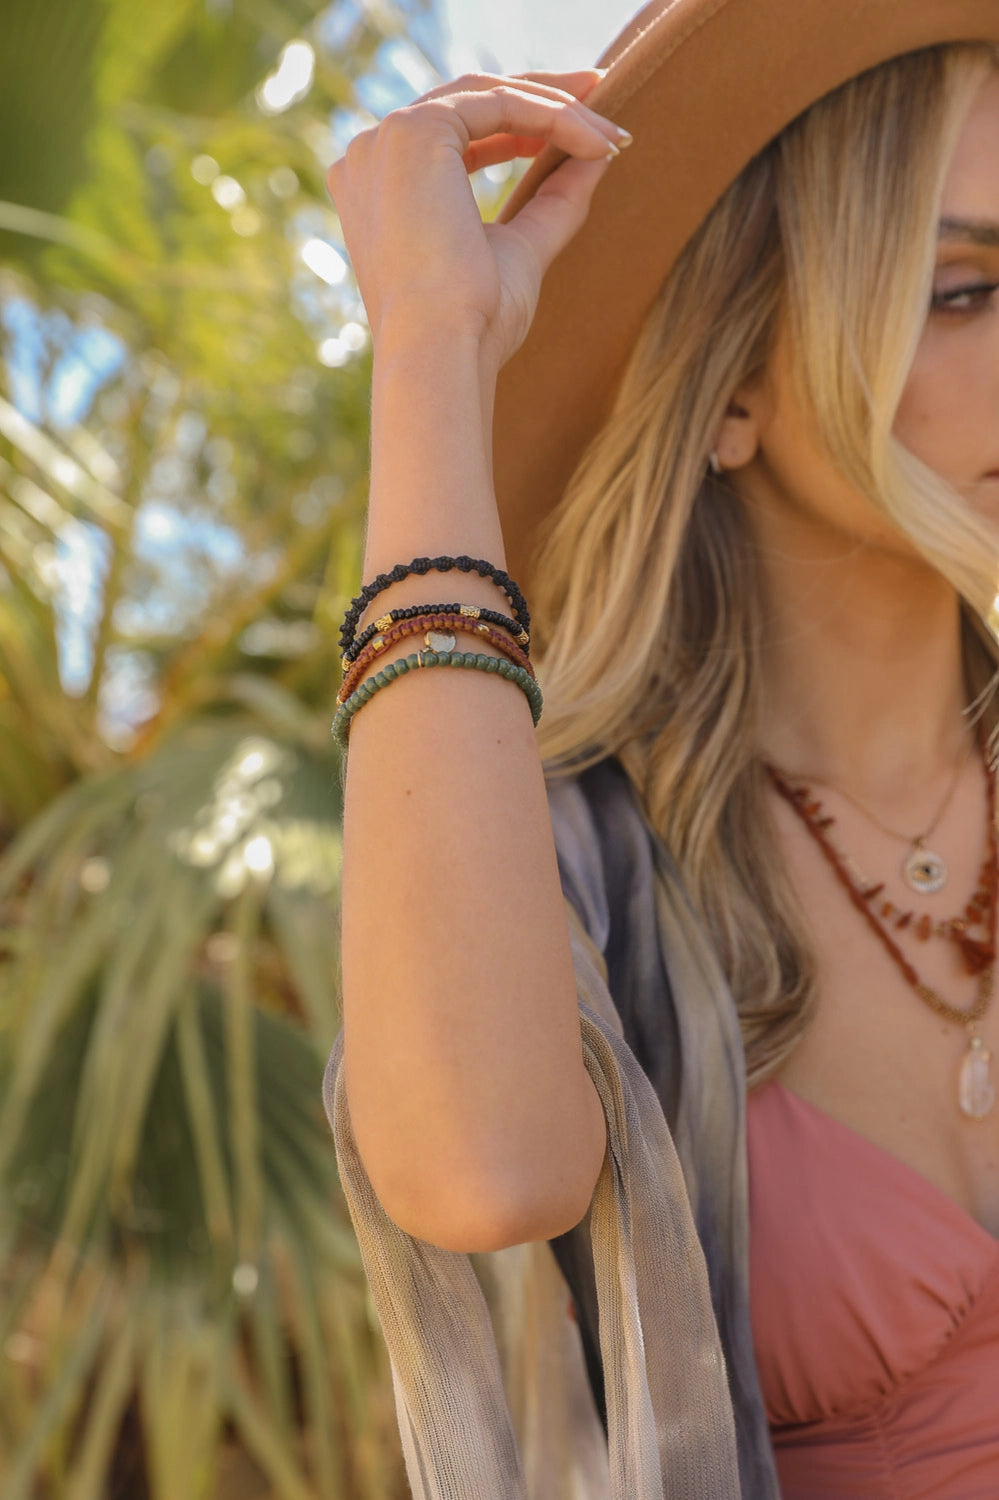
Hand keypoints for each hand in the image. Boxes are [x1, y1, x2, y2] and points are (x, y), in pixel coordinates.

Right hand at [326, 72, 627, 371]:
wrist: (443, 353)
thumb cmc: (473, 325)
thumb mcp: (521, 251)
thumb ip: (553, 203)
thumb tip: (597, 156)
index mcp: (382, 188)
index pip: (457, 131)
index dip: (521, 124)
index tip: (580, 131)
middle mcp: (373, 157)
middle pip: (471, 100)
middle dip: (544, 96)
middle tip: (603, 92)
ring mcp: (386, 141)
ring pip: (488, 95)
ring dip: (557, 108)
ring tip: (610, 136)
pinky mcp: (413, 132)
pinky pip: (499, 103)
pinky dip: (553, 117)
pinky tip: (595, 143)